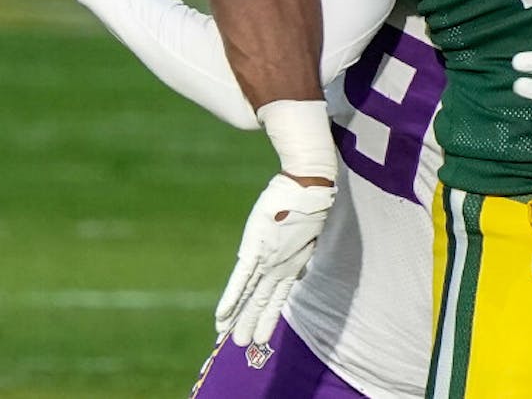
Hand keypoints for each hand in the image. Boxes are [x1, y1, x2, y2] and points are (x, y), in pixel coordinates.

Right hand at [215, 173, 335, 347]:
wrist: (309, 185)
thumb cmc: (309, 202)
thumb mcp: (308, 233)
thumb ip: (301, 253)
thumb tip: (300, 268)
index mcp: (293, 263)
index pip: (278, 297)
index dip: (268, 317)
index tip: (261, 334)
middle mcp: (281, 267)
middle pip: (263, 301)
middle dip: (251, 324)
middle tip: (241, 346)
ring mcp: (268, 259)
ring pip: (250, 296)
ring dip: (238, 318)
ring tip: (227, 338)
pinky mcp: (254, 247)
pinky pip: (240, 279)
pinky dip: (230, 298)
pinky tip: (221, 315)